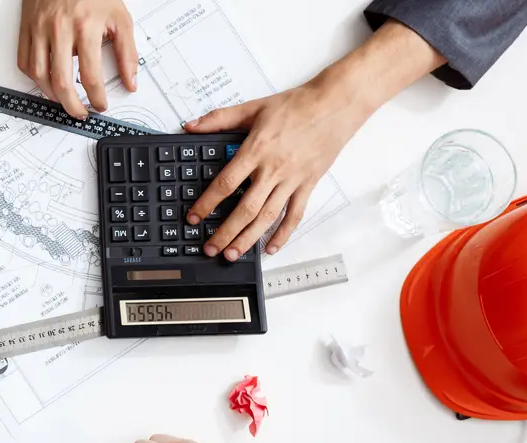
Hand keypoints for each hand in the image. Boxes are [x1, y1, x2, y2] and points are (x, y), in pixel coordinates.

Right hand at [18, 0, 137, 117]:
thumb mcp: (119, 17)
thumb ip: (128, 52)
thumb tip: (131, 81)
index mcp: (85, 27)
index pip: (90, 75)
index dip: (96, 97)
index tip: (100, 104)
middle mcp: (59, 29)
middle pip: (61, 82)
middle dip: (72, 105)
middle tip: (81, 112)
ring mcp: (39, 29)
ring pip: (39, 76)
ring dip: (52, 95)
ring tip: (64, 99)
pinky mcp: (26, 28)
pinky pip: (24, 62)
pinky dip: (35, 78)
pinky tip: (47, 80)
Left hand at [184, 19, 447, 258]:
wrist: (336, 104)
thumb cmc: (297, 105)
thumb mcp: (254, 107)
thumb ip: (219, 118)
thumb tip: (191, 126)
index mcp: (257, 150)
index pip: (225, 183)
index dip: (207, 203)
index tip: (194, 217)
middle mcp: (274, 169)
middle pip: (245, 209)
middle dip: (225, 232)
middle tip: (210, 248)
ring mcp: (292, 180)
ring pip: (268, 217)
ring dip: (248, 238)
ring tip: (232, 254)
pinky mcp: (308, 184)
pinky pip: (295, 215)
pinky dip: (283, 234)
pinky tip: (270, 247)